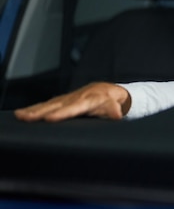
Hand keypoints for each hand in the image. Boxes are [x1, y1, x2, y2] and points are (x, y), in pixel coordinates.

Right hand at [14, 82, 130, 121]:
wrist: (109, 90)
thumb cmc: (113, 102)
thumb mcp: (117, 107)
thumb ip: (114, 111)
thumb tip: (117, 114)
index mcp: (91, 99)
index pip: (75, 107)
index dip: (63, 113)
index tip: (50, 118)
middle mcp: (77, 97)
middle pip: (57, 105)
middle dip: (41, 112)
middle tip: (26, 118)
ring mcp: (68, 98)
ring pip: (50, 104)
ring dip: (34, 110)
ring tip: (20, 116)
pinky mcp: (63, 100)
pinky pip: (48, 104)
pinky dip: (35, 108)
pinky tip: (23, 113)